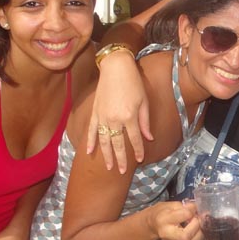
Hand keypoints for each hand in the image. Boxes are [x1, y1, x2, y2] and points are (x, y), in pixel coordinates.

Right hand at [87, 51, 151, 172]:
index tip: (139, 159)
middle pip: (118, 144)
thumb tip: (148, 138)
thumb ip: (145, 121)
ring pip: (104, 140)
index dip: (137, 150)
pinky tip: (90, 152)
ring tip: (109, 167)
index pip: (134, 139)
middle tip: (122, 171)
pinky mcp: (95, 112)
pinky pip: (92, 130)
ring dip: (106, 155)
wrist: (116, 68)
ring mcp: (103, 117)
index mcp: (129, 116)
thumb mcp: (144, 101)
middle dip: (121, 159)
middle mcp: (115, 119)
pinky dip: (91, 141)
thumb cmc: (134, 83)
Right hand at [153, 201, 202, 239]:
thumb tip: (197, 208)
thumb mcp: (170, 205)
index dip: (192, 211)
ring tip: (201, 226)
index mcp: (164, 220)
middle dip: (197, 226)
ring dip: (200, 235)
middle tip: (199, 218)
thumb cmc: (162, 212)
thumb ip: (184, 206)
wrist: (153, 224)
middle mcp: (168, 234)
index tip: (194, 208)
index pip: (184, 216)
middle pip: (186, 236)